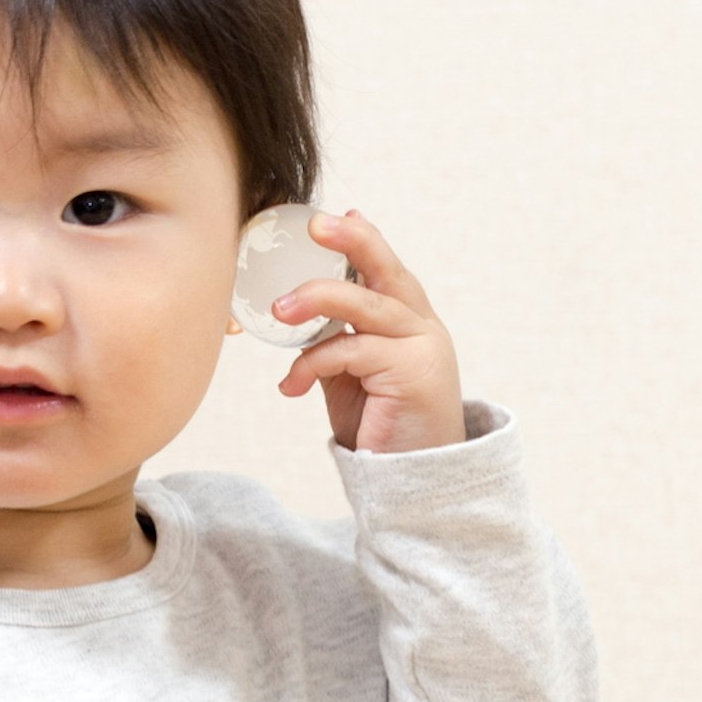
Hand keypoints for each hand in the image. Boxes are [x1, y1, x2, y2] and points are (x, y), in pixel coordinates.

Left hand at [271, 207, 464, 454]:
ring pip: (366, 304)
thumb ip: (334, 340)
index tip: (332, 219)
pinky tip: (290, 386)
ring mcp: (422, 346)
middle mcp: (421, 326)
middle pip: (389, 269)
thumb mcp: (351, 376)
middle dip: (353, 241)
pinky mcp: (412, 372)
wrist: (413, 483)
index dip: (362, 241)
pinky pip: (351, 350)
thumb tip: (296, 314)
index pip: (386, 270)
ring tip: (278, 312)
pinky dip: (312, 362)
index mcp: (409, 320)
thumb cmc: (380, 427)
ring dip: (316, 300)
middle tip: (316, 226)